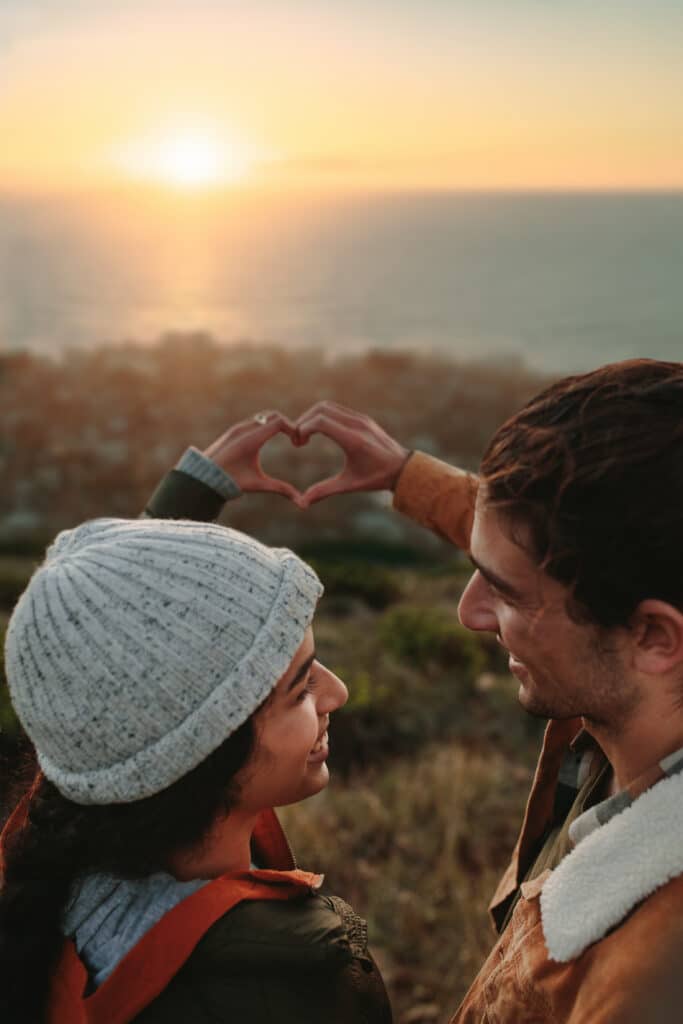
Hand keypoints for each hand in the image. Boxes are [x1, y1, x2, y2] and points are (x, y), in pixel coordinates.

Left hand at [203, 411, 300, 501]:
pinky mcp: (234, 430)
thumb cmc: (230, 482)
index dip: (293, 429)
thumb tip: (301, 503)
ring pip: (264, 417)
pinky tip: (271, 439)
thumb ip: (281, 489)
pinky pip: (254, 421)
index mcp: (252, 439)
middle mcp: (244, 429)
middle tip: (295, 439)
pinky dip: (266, 426)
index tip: (299, 442)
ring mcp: (238, 428)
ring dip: (276, 424)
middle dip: (287, 424)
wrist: (203, 478)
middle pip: (273, 415)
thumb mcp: (258, 484)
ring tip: (286, 438)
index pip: (279, 422)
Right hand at [294, 401, 409, 506]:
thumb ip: (324, 490)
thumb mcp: (349, 485)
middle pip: (321, 409)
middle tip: (298, 440)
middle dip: (304, 421)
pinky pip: (337, 409)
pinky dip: (323, 416)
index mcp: (353, 440)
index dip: (303, 428)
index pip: (321, 422)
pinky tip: (319, 432)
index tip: (298, 444)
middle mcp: (357, 424)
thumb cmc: (376, 478)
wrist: (403, 468)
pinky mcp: (362, 417)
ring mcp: (360, 418)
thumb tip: (302, 503)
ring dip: (312, 417)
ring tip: (306, 436)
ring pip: (328, 406)